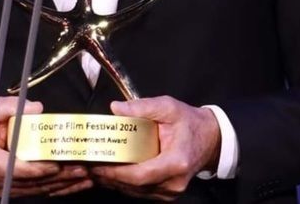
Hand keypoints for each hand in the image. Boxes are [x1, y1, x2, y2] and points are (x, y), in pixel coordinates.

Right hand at [0, 96, 92, 197]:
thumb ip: (12, 106)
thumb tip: (36, 108)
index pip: (16, 168)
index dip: (38, 168)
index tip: (57, 164)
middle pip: (31, 182)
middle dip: (59, 177)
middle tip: (81, 169)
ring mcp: (4, 188)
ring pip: (37, 190)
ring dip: (62, 185)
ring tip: (84, 176)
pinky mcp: (13, 190)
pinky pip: (37, 192)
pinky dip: (57, 188)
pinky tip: (74, 184)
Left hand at [90, 96, 220, 200]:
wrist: (210, 138)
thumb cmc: (189, 122)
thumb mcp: (169, 107)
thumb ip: (142, 106)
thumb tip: (116, 108)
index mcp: (176, 162)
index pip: (141, 175)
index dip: (117, 173)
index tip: (98, 166)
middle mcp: (174, 182)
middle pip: (135, 187)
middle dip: (110, 178)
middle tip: (88, 166)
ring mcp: (171, 191)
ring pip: (136, 193)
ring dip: (115, 183)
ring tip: (94, 169)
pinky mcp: (167, 193)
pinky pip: (142, 192)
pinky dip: (125, 184)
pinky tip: (111, 174)